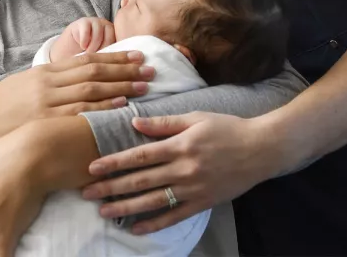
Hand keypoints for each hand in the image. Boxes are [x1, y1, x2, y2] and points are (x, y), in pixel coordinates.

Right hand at [0, 51, 153, 144]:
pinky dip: (103, 106)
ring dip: (121, 86)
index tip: (136, 54)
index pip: (86, 60)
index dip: (113, 57)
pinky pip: (80, 112)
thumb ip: (49, 79)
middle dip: (124, 69)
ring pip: (92, 88)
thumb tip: (73, 75)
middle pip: (94, 71)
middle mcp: (49, 82)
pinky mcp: (46, 122)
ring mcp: (48, 102)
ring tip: (144, 85)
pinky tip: (121, 104)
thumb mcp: (23, 85)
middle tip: (149, 67)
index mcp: (45, 71)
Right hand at [50, 17, 116, 60]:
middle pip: (110, 36)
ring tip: (88, 55)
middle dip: (103, 50)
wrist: (69, 54)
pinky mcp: (83, 21)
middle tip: (97, 61)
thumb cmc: (88, 59)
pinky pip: (86, 28)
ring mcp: (95, 22)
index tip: (108, 63)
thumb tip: (123, 63)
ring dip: (93, 46)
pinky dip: (85, 39)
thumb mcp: (102, 60)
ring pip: (98, 32)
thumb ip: (111, 58)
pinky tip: (82, 46)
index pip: (119, 42)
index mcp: (115, 36)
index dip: (114, 53)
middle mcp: (107, 26)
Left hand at [81, 112, 279, 234]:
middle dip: (111, 187)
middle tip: (87, 193)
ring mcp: (192, 189)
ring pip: (153, 201)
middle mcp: (183, 169)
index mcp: (179, 145)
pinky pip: (174, 216)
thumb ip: (164, 122)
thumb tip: (134, 123)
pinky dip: (154, 224)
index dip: (114, 162)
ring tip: (104, 211)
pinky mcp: (202, 203)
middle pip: (140, 180)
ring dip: (126, 207)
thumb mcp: (194, 117)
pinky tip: (136, 228)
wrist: (260, 149)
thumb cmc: (225, 127)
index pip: (139, 156)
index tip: (92, 167)